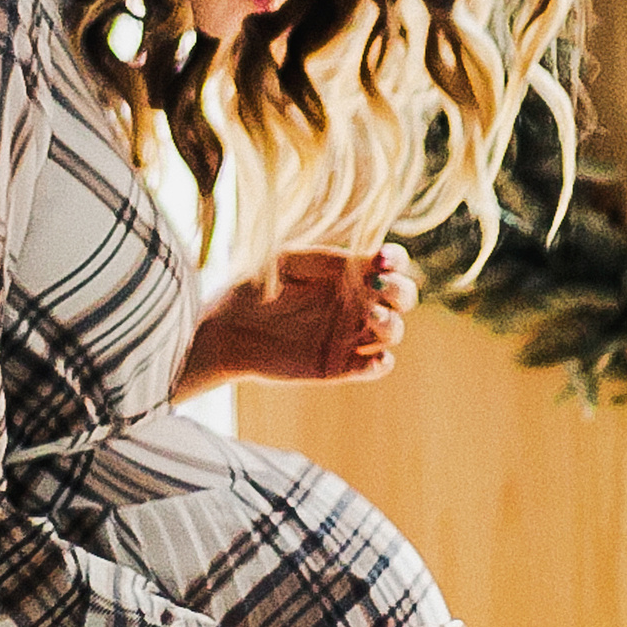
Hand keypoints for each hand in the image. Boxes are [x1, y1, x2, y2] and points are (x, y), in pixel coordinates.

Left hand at [178, 247, 418, 394]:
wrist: (224, 326)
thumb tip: (371, 263)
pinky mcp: (339, 366)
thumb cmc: (255, 285)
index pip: (390, 265)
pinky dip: (381, 364)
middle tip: (379, 286)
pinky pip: (375, 368)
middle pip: (401, 298)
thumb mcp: (289, 261)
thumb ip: (328, 260)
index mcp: (348, 273)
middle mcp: (355, 303)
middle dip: (400, 290)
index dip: (396, 260)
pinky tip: (374, 358)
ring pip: (393, 333)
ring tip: (370, 316)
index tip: (384, 258)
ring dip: (391, 325)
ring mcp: (349, 336)